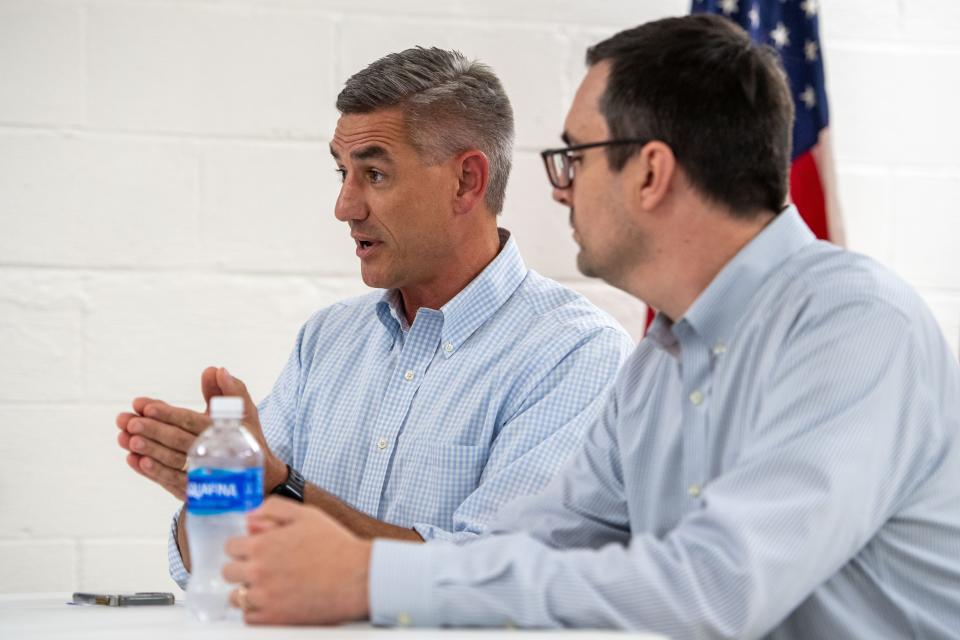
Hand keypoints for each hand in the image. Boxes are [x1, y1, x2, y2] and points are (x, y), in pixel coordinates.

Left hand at [116, 367, 286, 498]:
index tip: (144, 405)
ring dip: (147, 450)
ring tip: (124, 438)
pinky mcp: (197, 491)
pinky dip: (153, 472)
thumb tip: (215, 370)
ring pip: (172, 462)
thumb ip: (229, 390)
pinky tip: (134, 460)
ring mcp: (205, 475)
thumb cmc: (245, 438)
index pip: (192, 421)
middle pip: (178, 441)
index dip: (168, 413)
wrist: (260, 478)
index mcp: (225, 431)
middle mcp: (215, 454)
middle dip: (151, 430)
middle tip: (127, 421)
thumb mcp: (243, 412)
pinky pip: (172, 482)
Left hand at [223, 497, 371, 624]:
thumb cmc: (335, 546)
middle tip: (261, 568)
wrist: (356, 577)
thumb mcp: (306, 515)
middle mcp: (258, 571)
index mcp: (262, 545)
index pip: (230, 547)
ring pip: (236, 597)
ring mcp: (264, 597)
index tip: (254, 550)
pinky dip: (256, 612)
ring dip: (247, 591)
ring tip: (268, 586)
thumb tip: (250, 516)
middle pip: (228, 572)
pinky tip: (272, 601)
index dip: (243, 546)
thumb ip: (273, 508)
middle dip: (242, 568)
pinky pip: (248, 618)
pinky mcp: (274, 619)